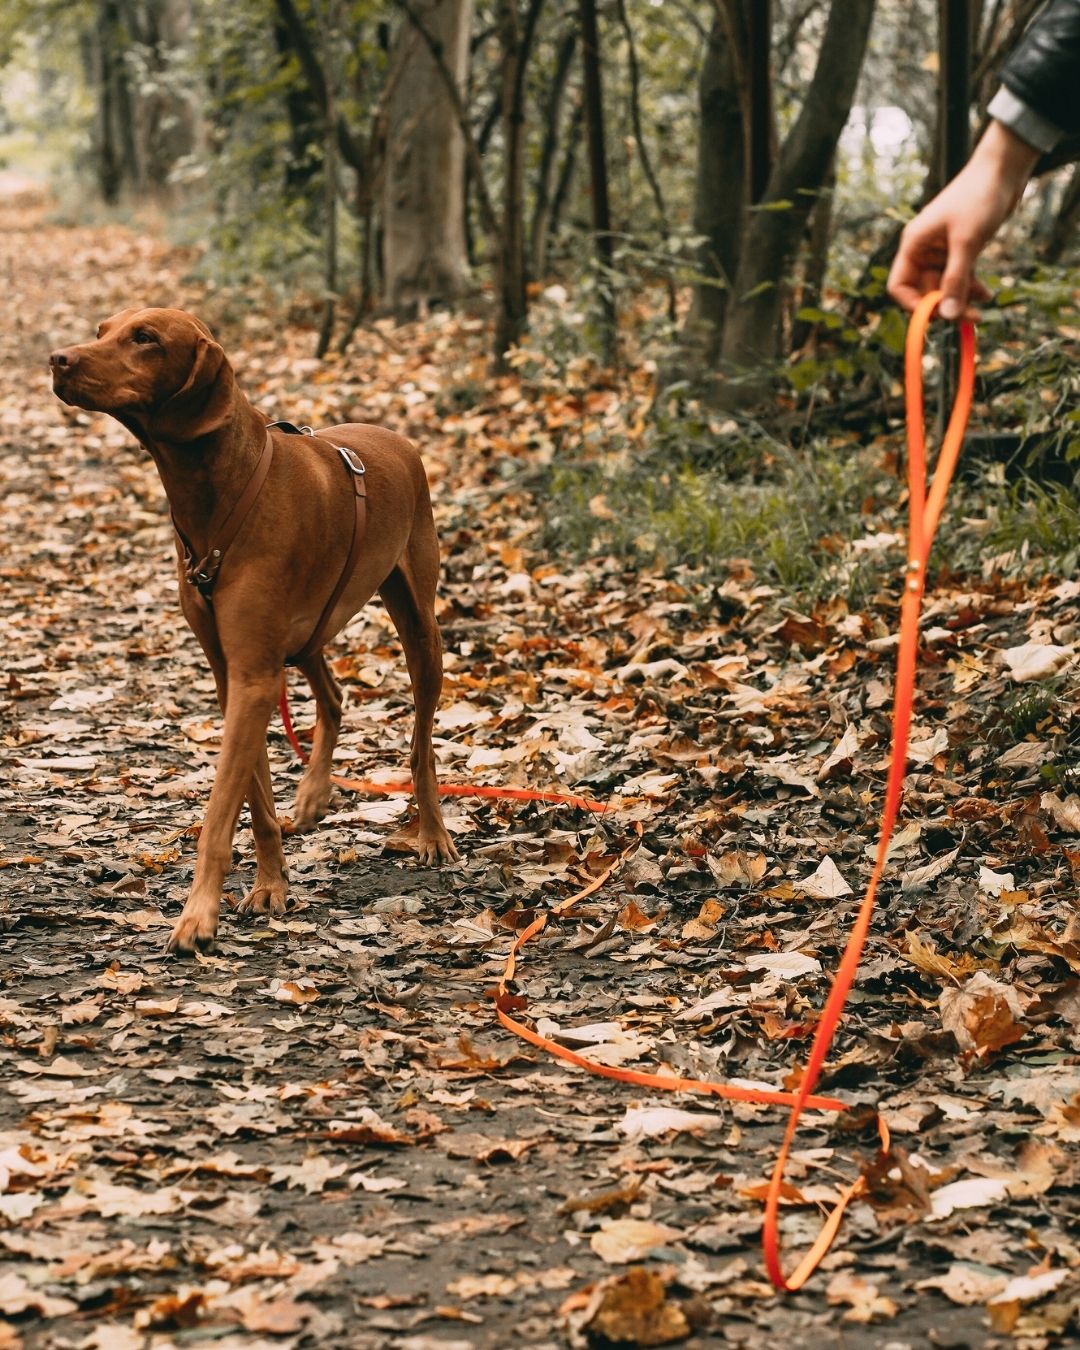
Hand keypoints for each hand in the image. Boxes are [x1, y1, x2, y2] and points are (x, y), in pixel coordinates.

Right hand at [887, 120, 1039, 318]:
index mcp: (914, 245)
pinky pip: (960, 277)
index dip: (914, 305)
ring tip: (981, 310)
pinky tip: (986, 295)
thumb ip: (956, 280)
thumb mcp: (966, 241)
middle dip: (944, 306)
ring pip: (944, 287)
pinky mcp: (960, 250)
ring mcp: (942, 251)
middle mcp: (923, 250)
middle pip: (924, 291)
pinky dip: (971, 288)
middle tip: (968, 318)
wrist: (1003, 169)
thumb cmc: (978, 197)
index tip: (937, 316)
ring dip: (960, 300)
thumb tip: (949, 315)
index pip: (900, 286)